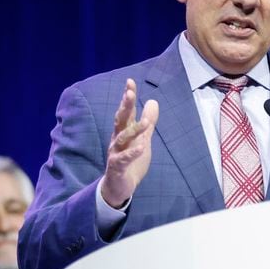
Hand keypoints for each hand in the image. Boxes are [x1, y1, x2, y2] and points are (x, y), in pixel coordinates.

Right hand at [101, 79, 158, 208]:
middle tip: (129, 93)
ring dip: (134, 130)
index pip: (126, 111)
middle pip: (120, 120)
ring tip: (146, 123)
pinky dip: (132, 153)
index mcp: (124, 132)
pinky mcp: (117, 167)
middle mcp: (117, 140)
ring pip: (122, 139)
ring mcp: (116, 153)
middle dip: (125, 106)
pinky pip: (124, 159)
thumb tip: (153, 101)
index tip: (130, 82)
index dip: (127, 97)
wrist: (119, 186)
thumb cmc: (130, 161)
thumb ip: (148, 122)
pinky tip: (141, 148)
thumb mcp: (143, 139)